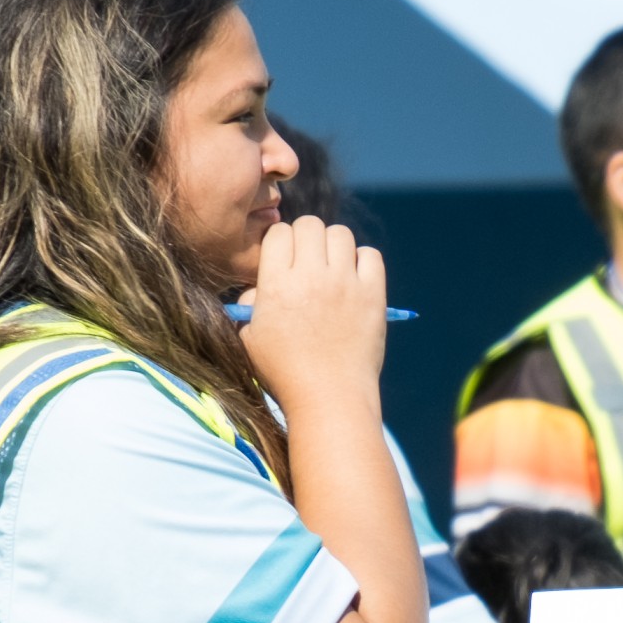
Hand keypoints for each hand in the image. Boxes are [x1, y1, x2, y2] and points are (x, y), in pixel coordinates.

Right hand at [234, 213, 388, 420]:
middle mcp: (310, 276)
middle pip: (311, 225)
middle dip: (307, 239)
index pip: (280, 232)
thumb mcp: (250, 338)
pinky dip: (363, 262)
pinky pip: (371, 255)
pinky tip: (355, 280)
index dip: (281, 244)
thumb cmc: (285, 373)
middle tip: (310, 263)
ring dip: (335, 247)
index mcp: (276, 283)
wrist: (329, 398)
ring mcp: (344, 283)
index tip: (285, 263)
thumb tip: (260, 286)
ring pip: (341, 234)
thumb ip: (250, 305)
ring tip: (333, 270)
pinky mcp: (372, 295)